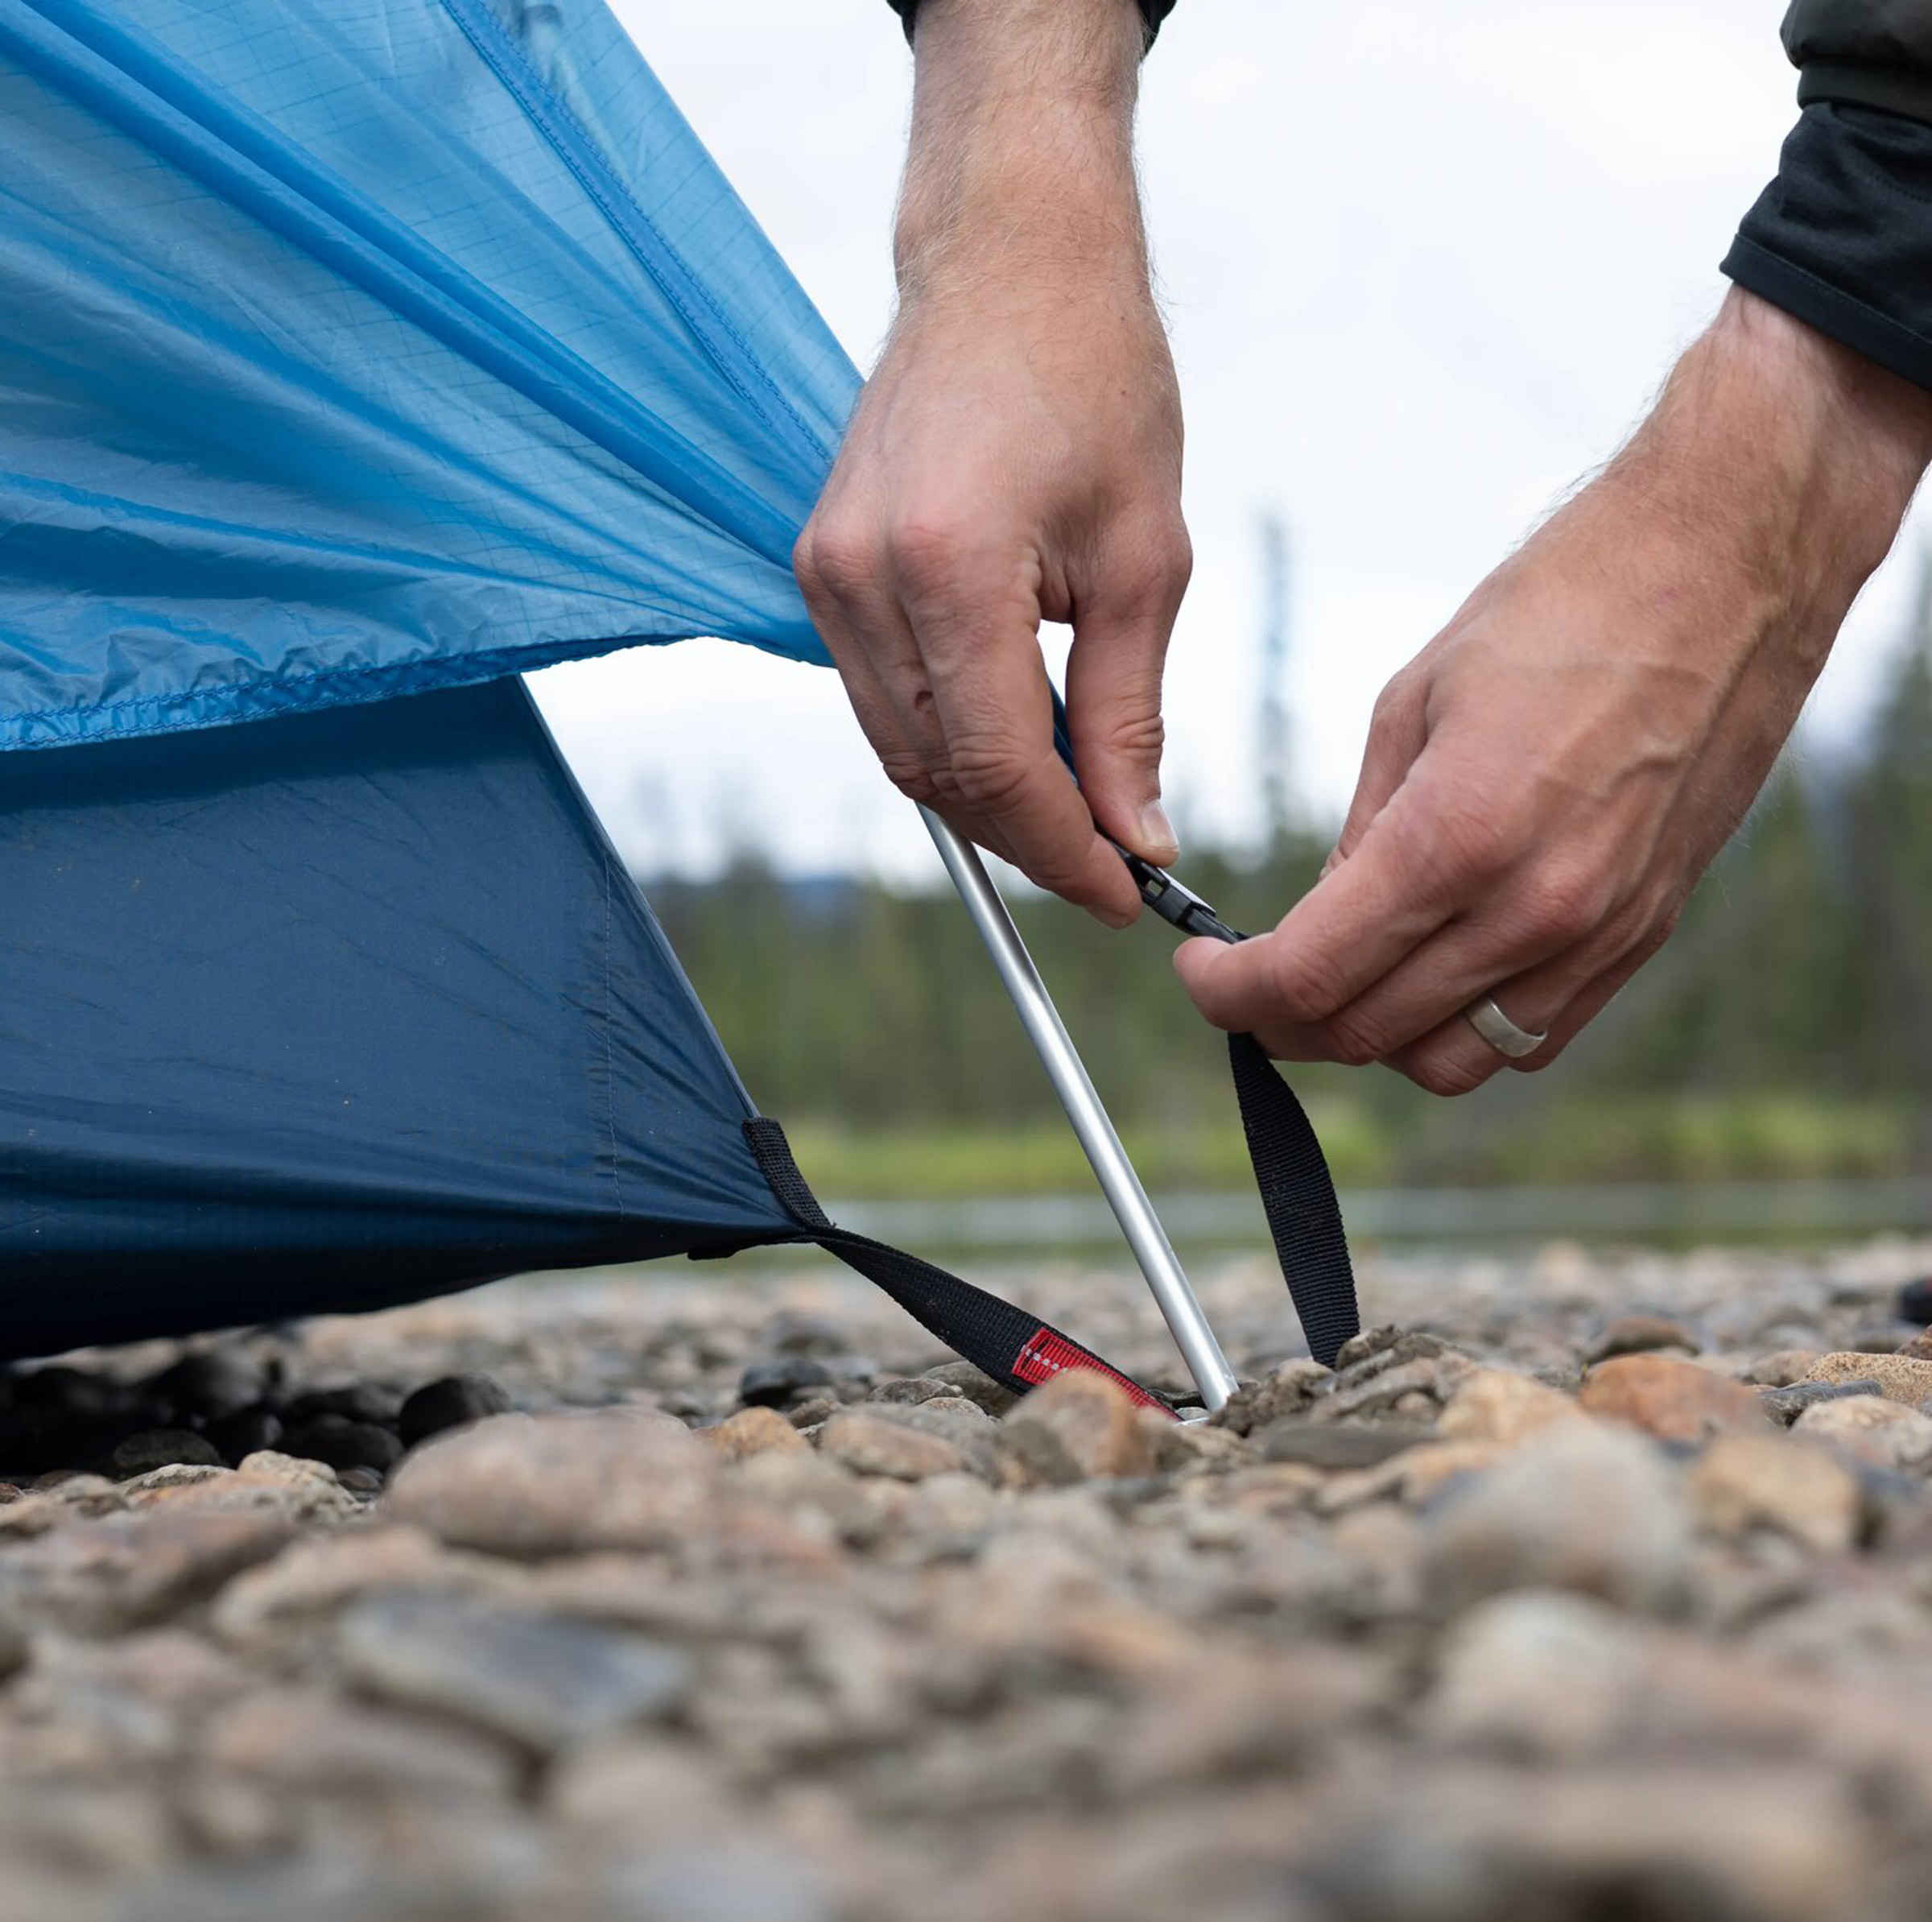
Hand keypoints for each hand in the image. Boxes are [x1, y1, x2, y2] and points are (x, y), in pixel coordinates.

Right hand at [795, 0, 1187, 925]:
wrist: (1007, 259)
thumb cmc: (1094, 378)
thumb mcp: (1145, 559)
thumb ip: (1129, 714)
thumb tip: (1134, 837)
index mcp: (947, 568)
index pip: (995, 767)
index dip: (1063, 851)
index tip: (1126, 894)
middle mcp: (860, 580)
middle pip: (936, 775)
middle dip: (1027, 838)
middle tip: (1112, 863)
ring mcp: (824, 574)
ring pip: (899, 750)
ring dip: (985, 798)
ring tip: (1076, 809)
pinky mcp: (819, 566)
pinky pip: (879, 698)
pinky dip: (947, 741)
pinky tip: (1018, 742)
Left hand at [1178, 290, 1931, 1092]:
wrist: (1726, 570)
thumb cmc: (1562, 609)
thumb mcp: (1412, 704)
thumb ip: (1362, 834)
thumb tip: (1320, 922)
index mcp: (1455, 836)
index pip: (1310, 976)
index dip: (1231, 995)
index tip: (1201, 975)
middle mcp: (1532, 907)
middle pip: (1367, 1033)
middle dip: (1282, 1021)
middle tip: (1248, 986)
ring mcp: (1598, 933)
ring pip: (1450, 1062)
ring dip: (1372, 1039)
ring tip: (1338, 983)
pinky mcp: (1644, 934)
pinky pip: (1530, 1036)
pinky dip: (1461, 1029)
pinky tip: (1430, 974)